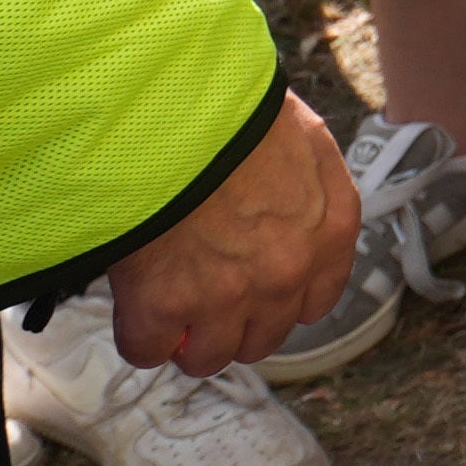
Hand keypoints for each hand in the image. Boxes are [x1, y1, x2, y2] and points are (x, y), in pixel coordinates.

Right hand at [105, 98, 352, 378]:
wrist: (174, 110)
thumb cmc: (234, 110)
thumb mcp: (302, 137)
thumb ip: (307, 184)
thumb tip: (289, 204)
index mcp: (331, 230)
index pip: (314, 303)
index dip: (277, 301)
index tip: (252, 291)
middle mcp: (288, 273)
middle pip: (262, 338)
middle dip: (233, 324)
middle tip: (202, 300)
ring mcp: (228, 295)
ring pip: (210, 356)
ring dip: (188, 339)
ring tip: (167, 308)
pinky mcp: (166, 305)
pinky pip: (150, 349)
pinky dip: (140, 334)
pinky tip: (134, 305)